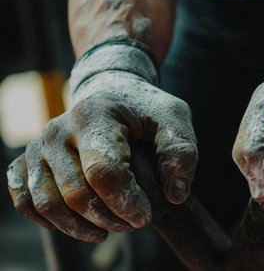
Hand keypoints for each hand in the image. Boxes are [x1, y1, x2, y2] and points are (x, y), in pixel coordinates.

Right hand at [7, 43, 197, 241]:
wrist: (110, 92)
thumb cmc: (145, 109)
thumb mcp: (174, 119)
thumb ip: (180, 152)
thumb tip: (174, 195)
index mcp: (95, 116)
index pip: (104, 172)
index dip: (126, 203)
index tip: (145, 217)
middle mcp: (59, 130)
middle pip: (77, 194)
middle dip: (110, 219)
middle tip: (133, 223)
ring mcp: (38, 146)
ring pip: (49, 203)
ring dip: (81, 227)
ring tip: (111, 228)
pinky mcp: (28, 161)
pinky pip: (26, 201)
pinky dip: (50, 221)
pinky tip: (79, 224)